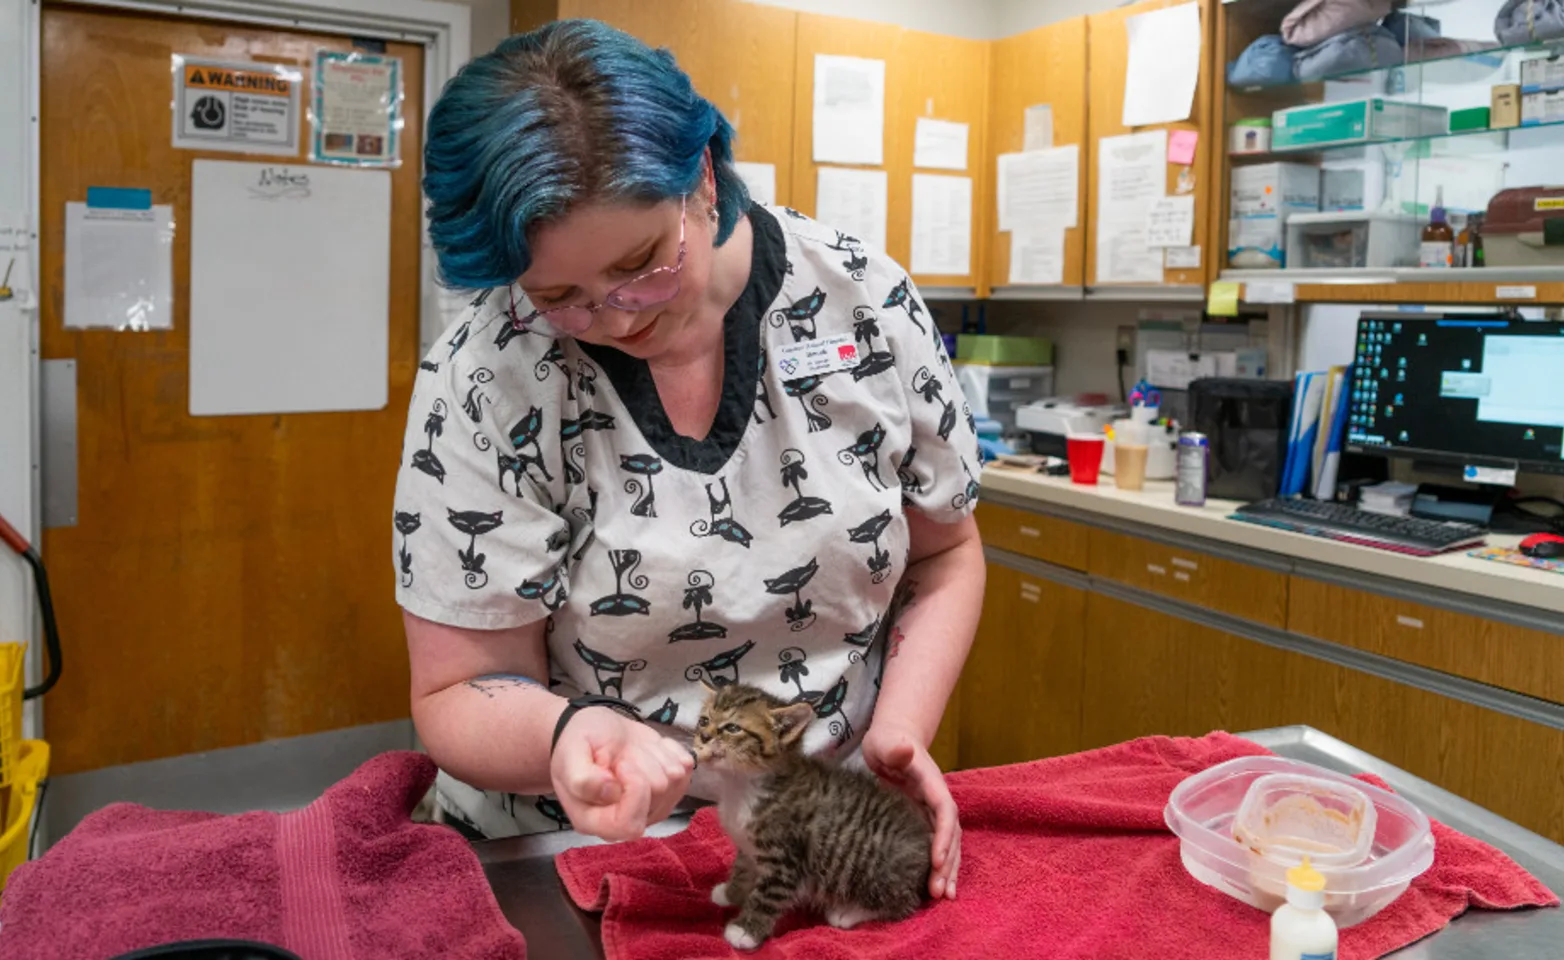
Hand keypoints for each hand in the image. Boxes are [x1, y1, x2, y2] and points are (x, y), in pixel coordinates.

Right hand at [549, 707, 693, 840]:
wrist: (592, 731)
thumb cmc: (576, 744)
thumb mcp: (570, 756)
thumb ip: (583, 780)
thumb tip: (611, 791)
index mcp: (595, 822)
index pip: (630, 825)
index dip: (635, 789)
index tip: (622, 764)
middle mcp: (627, 821)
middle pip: (658, 794)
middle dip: (642, 763)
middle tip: (622, 755)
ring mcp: (652, 807)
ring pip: (676, 780)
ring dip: (654, 755)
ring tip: (631, 751)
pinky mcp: (669, 789)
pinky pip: (686, 768)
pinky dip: (669, 750)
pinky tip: (648, 749)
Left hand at [862, 723, 959, 900]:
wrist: (894, 738)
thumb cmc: (888, 741)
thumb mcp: (887, 742)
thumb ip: (896, 748)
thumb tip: (905, 748)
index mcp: (932, 783)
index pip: (944, 811)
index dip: (942, 836)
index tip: (936, 860)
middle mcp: (938, 799)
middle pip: (950, 833)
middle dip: (948, 862)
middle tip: (939, 891)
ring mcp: (933, 810)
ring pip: (949, 843)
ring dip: (949, 869)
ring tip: (945, 897)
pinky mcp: (924, 819)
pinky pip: (937, 844)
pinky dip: (941, 865)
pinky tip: (937, 886)